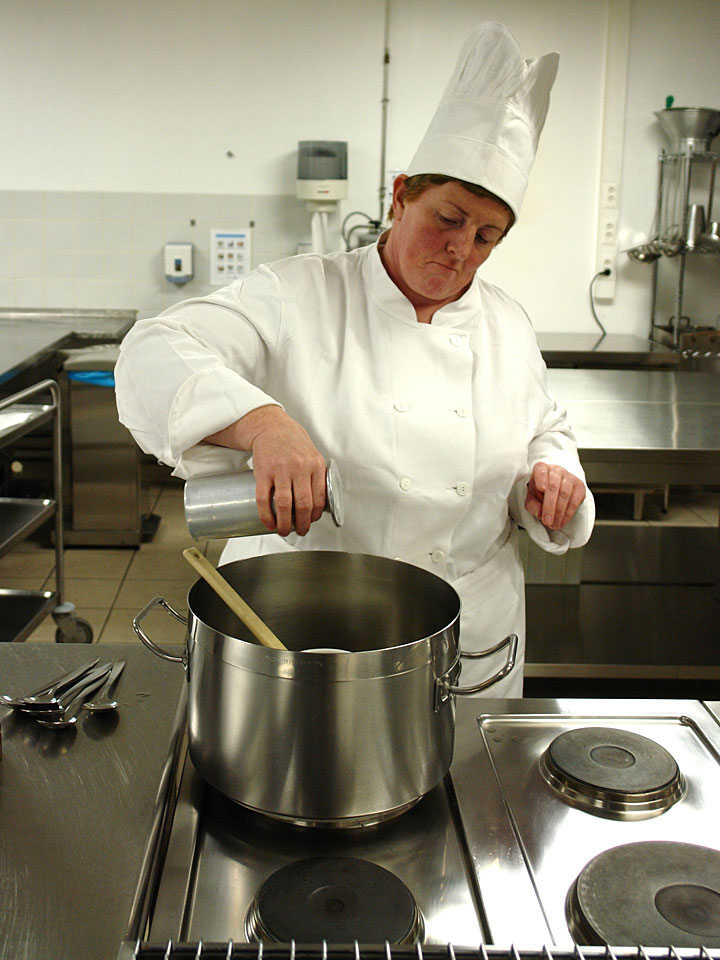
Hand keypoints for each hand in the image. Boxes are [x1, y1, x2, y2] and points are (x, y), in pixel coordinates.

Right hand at [204, 405, 326, 536]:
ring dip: (284, 524)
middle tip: (300, 532)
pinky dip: (266, 515)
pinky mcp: (263, 472)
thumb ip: (316, 477)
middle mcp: (299, 467)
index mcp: (315, 465)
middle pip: (303, 505)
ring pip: (284, 505)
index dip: (315, 515)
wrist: (272, 427)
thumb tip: (319, 505)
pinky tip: (269, 523)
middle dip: (302, 524)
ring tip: (283, 531)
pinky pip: (263, 499)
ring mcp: (280, 470)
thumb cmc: (294, 444)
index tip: (311, 522)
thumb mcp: (312, 456)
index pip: (319, 498)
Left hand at [524, 462, 585, 531]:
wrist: (555, 489)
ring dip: (559, 512)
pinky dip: (568, 513)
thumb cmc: (540, 492)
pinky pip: (575, 500)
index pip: (541, 470)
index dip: (541, 478)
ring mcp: (569, 477)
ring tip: (554, 524)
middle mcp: (556, 470)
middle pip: (554, 486)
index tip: (541, 488)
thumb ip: (532, 505)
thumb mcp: (531, 498)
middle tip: (547, 521)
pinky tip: (562, 520)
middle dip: (550, 506)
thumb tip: (539, 513)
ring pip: (565, 494)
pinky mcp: (579, 486)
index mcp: (541, 469)